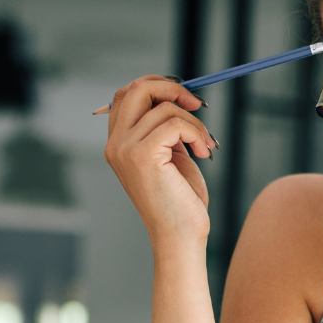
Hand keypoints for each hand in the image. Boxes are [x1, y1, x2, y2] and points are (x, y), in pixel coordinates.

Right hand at [103, 76, 216, 243]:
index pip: (127, 94)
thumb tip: (181, 95)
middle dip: (172, 88)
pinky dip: (197, 133)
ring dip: (195, 122)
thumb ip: (167, 128)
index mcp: (118, 143)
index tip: (185, 98)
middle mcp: (116, 144)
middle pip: (137, 89)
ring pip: (164, 108)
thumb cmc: (181, 201)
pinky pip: (175, 124)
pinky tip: (204, 152)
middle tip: (198, 105)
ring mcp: (125, 149)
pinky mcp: (142, 156)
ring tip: (206, 145)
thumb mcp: (172, 156)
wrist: (180, 236)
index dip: (158, 86)